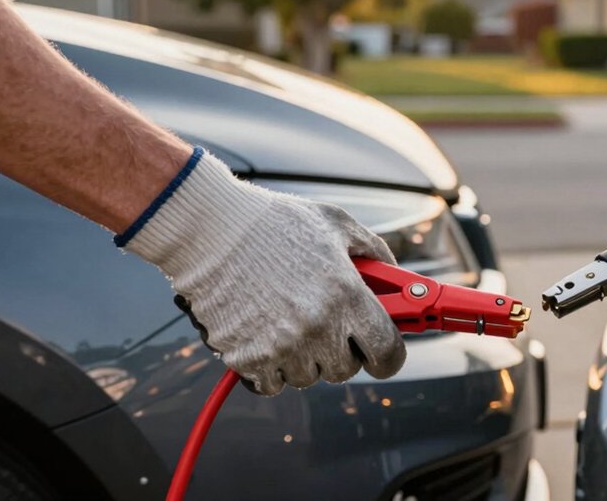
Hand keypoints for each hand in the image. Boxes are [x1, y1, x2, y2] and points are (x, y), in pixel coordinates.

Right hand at [119, 149, 404, 394]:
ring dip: (304, 357)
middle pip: (346, 369)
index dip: (388, 355)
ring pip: (309, 376)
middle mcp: (318, 327)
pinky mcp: (247, 358)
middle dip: (341, 350)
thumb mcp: (338, 224)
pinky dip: (270, 367)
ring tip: (288, 318)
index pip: (388, 353)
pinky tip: (265, 332)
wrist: (211, 227)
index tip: (381, 351)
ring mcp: (281, 346)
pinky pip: (271, 383)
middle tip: (326, 322)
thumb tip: (395, 277)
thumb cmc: (274, 222)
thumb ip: (375, 252)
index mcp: (347, 295)